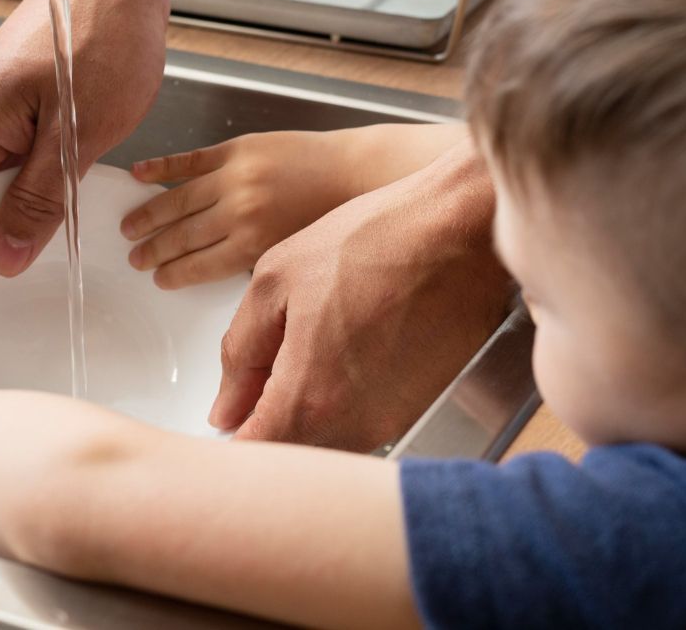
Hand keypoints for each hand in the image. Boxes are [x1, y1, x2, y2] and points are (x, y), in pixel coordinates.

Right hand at [120, 131, 360, 287]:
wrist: (354, 173)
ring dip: (149, 215)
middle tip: (134, 258)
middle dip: (155, 250)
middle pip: (184, 236)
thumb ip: (252, 259)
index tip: (157, 278)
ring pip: (178, 200)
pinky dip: (161, 167)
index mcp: (254, 244)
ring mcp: (235, 177)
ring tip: (128, 228)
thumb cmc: (330, 215)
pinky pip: (190, 160)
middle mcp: (240, 212)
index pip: (199, 264)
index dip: (173, 273)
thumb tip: (210, 263)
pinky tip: (138, 175)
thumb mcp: (291, 251)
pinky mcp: (237, 149)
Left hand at [210, 137, 515, 450]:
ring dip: (306, 414)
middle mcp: (355, 426)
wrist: (460, 231)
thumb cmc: (378, 241)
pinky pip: (364, 426)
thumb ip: (240, 352)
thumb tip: (226, 406)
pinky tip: (346, 352)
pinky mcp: (419, 409)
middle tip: (258, 376)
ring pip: (327, 444)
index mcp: (310, 398)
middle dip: (266, 424)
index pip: (253, 453)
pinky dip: (343, 404)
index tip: (225, 413)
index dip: (231, 435)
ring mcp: (393, 423)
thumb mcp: (276, 280)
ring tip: (309, 351)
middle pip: (290, 455)